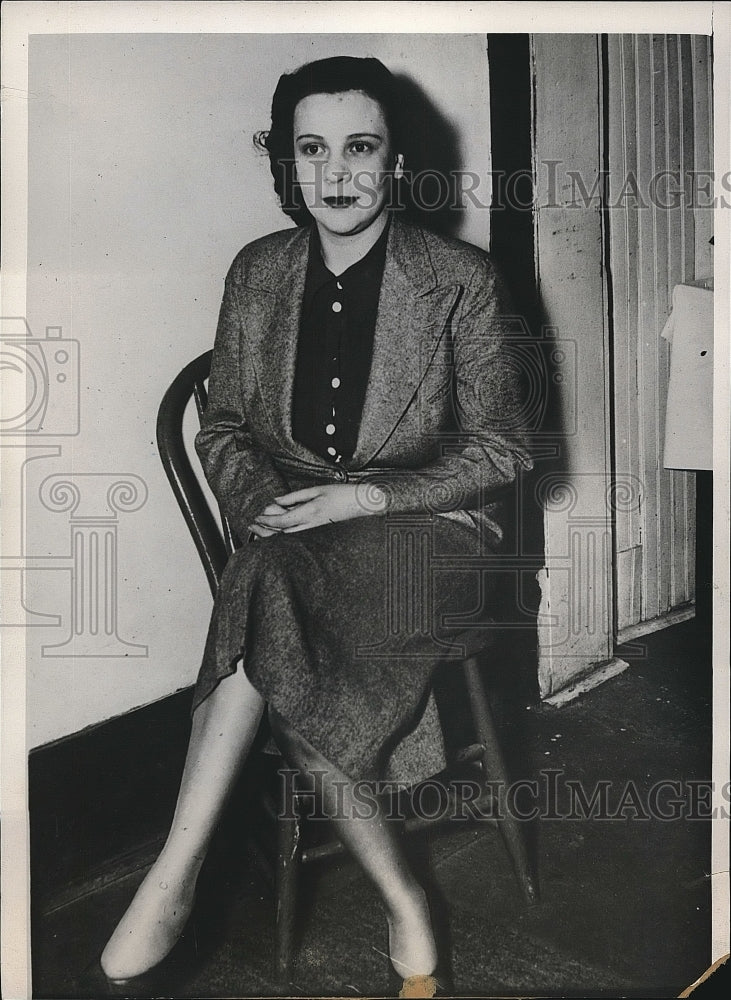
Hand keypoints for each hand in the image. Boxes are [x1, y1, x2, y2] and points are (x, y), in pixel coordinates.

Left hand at [248, 483, 384, 535]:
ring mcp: (315, 531)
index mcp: (309, 513)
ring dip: (273, 533)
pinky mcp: (319, 532)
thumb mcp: (316, 490)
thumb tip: (276, 501)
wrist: (363, 505)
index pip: (281, 521)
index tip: (256, 518)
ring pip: (289, 536)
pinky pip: (298, 534)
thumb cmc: (342, 495)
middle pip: (282, 532)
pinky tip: (279, 529)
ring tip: (261, 528)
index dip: (266, 521)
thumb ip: (295, 497)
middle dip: (264, 531)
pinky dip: (285, 532)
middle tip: (251, 527)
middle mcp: (310, 525)